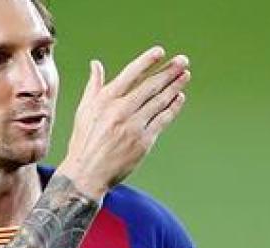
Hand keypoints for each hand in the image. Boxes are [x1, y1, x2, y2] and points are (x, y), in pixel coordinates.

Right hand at [57, 46, 190, 196]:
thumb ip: (94, 86)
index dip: (147, 61)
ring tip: (185, 75)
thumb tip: (96, 64)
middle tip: (182, 61)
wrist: (87, 172)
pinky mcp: (143, 141)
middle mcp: (120, 110)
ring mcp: (133, 126)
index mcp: (105, 100)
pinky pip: (162, 120)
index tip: (161, 52)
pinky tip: (179, 97)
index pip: (130, 74)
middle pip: (150, 86)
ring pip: (159, 101)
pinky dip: (172, 107)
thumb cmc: (84, 141)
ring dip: (175, 86)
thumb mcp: (84, 110)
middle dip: (168, 71)